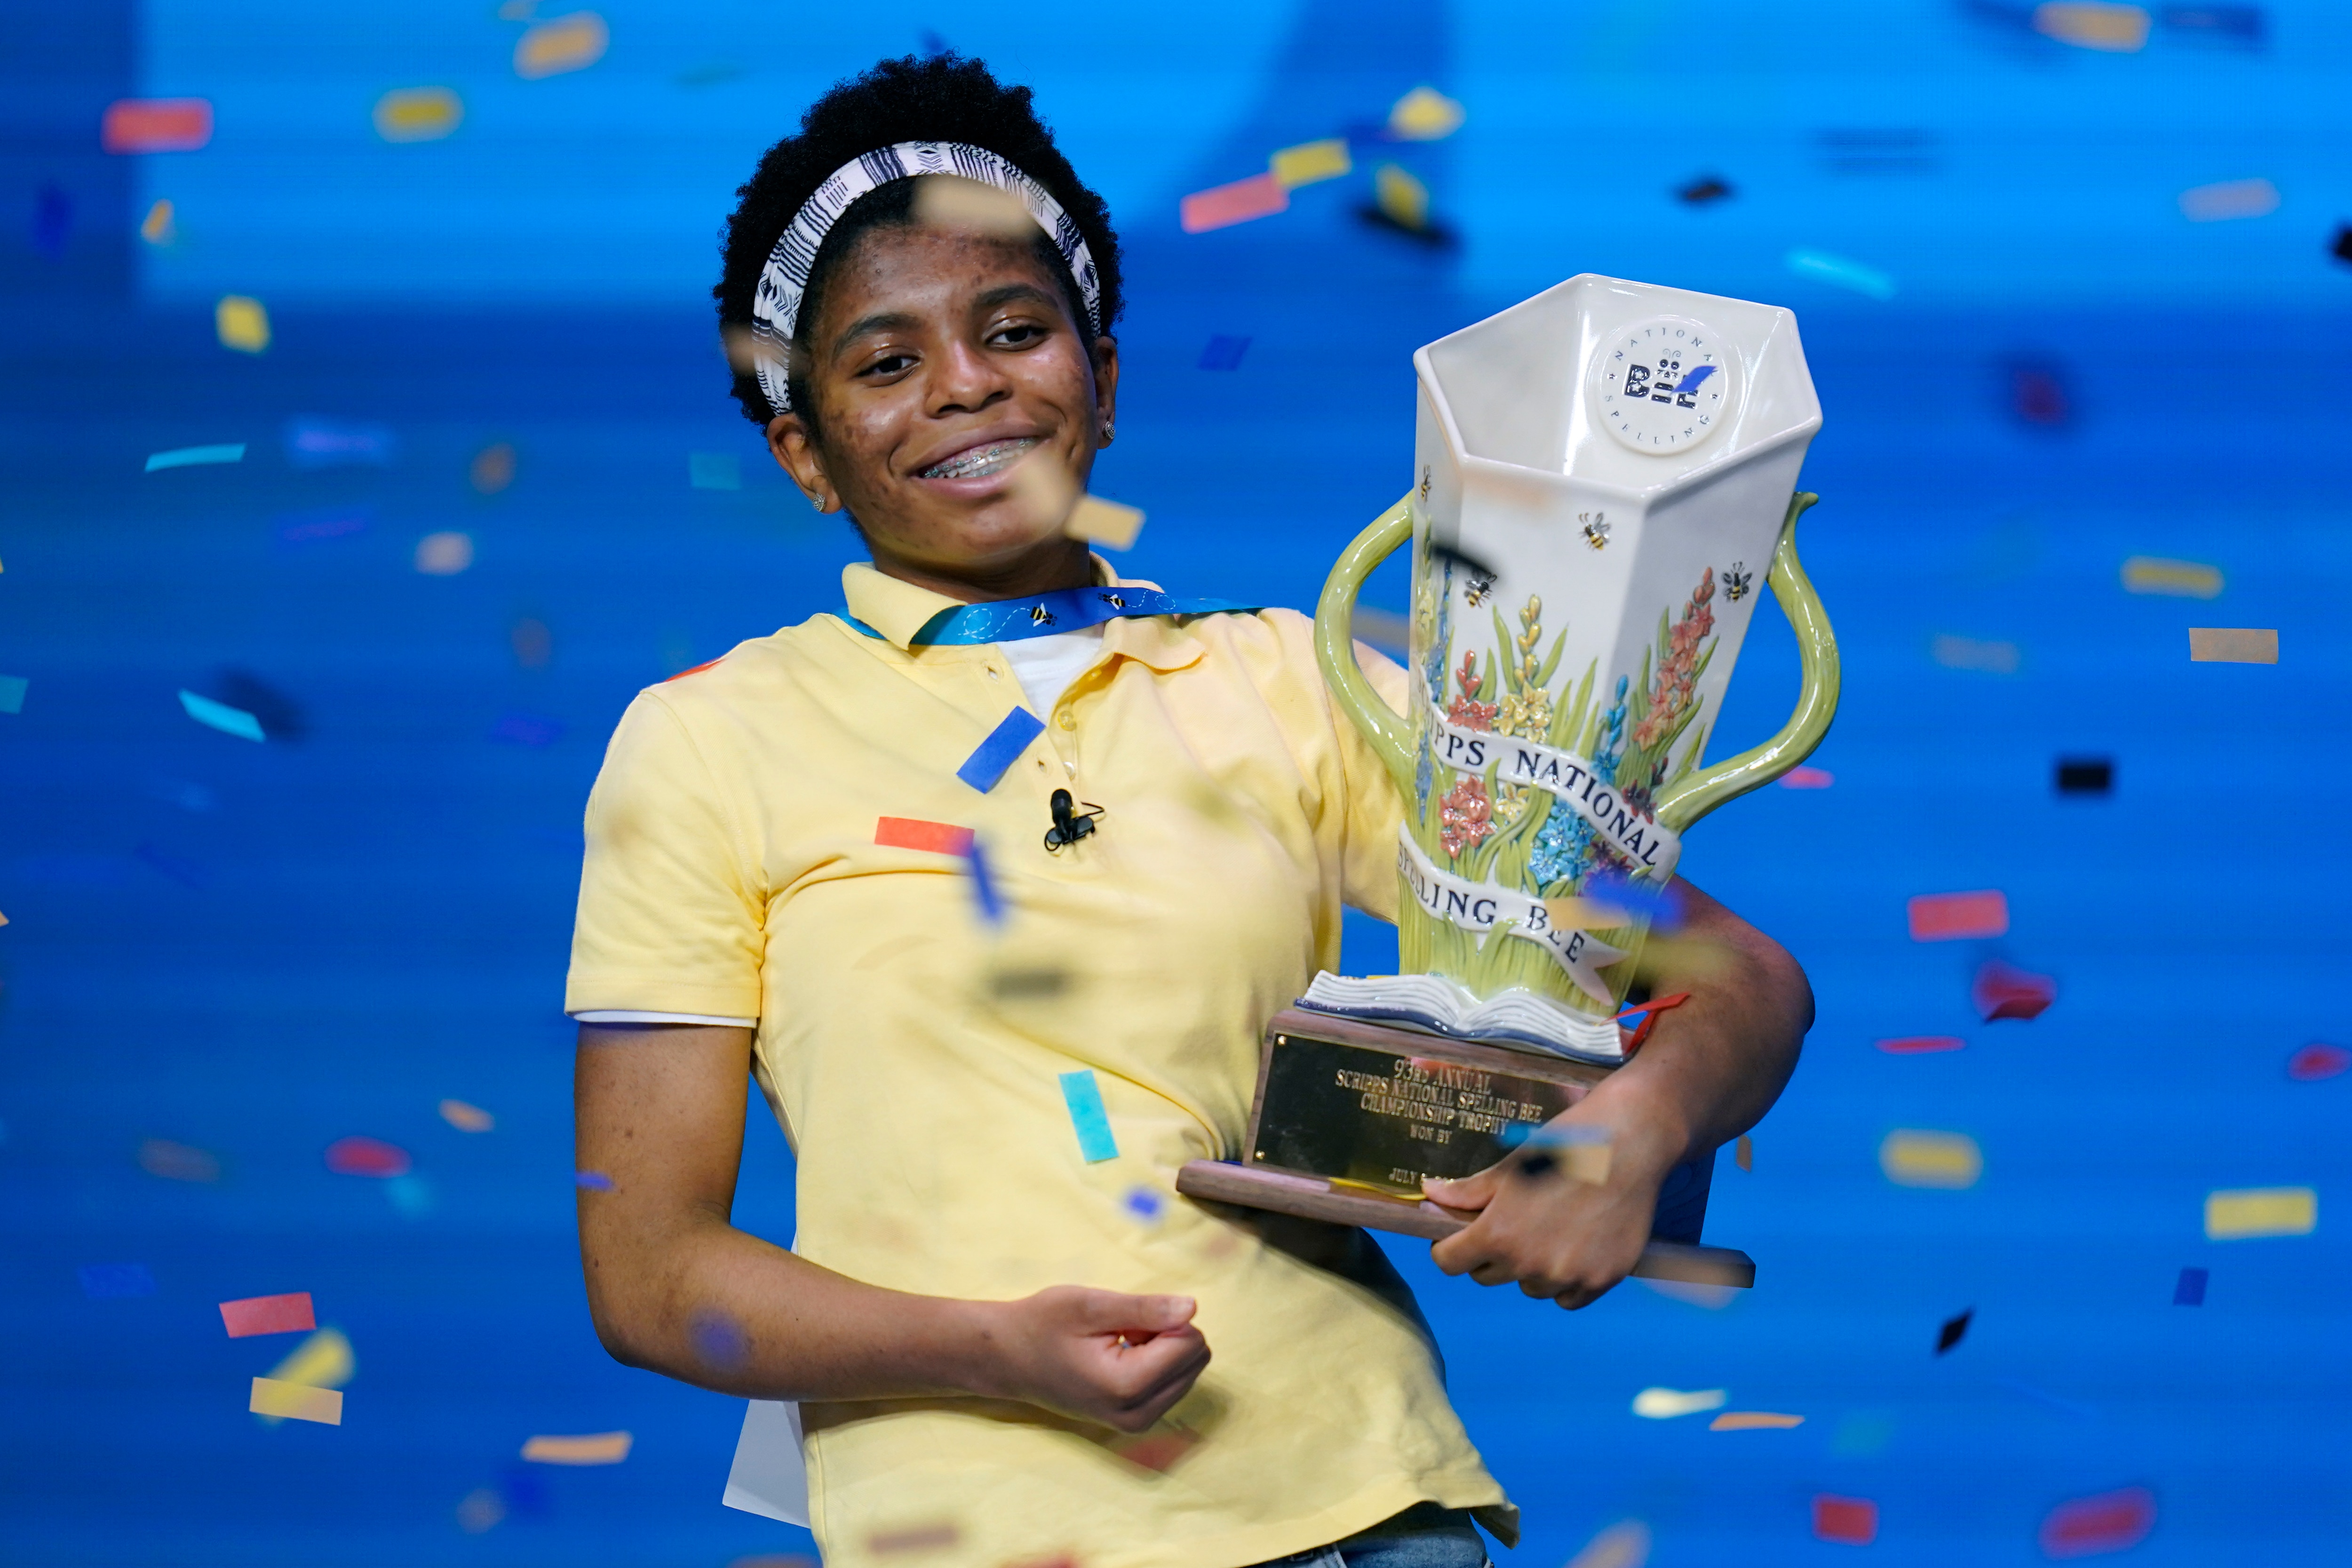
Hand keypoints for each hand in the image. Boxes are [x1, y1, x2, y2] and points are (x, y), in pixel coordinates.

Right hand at [974, 1286, 1209, 1432]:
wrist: (1008, 1360)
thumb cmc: (1042, 1324)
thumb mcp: (1090, 1305)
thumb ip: (1144, 1309)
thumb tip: (1193, 1309)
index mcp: (1127, 1387)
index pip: (1190, 1343)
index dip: (1162, 1318)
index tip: (1122, 1321)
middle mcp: (1138, 1415)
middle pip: (1195, 1358)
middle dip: (1164, 1334)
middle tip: (1118, 1332)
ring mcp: (1137, 1424)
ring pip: (1188, 1370)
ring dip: (1159, 1348)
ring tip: (1113, 1344)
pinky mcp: (1136, 1423)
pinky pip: (1174, 1383)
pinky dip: (1153, 1363)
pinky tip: (1115, 1358)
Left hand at [1423, 1111, 1674, 1309]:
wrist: (1630, 1143)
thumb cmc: (1565, 1147)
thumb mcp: (1509, 1166)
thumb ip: (1468, 1192)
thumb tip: (1428, 1194)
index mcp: (1498, 1234)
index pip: (1449, 1262)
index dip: (1448, 1248)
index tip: (1459, 1236)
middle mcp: (1530, 1263)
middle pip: (1487, 1276)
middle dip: (1490, 1254)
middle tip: (1512, 1223)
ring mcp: (1568, 1275)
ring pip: (1530, 1288)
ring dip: (1531, 1268)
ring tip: (1551, 1228)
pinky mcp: (1602, 1280)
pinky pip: (1567, 1298)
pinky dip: (1566, 1281)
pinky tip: (1575, 1247)